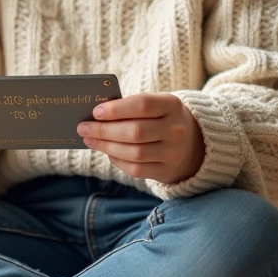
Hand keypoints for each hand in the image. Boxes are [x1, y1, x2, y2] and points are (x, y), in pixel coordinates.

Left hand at [76, 93, 204, 183]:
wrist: (194, 143)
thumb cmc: (162, 118)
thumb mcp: (156, 105)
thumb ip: (130, 106)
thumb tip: (96, 114)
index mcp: (172, 105)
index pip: (142, 105)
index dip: (116, 109)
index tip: (95, 112)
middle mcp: (176, 129)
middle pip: (135, 132)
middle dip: (104, 130)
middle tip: (83, 128)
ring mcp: (173, 153)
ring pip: (134, 153)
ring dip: (106, 146)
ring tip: (90, 140)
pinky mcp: (167, 171)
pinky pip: (136, 169)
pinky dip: (118, 160)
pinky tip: (108, 152)